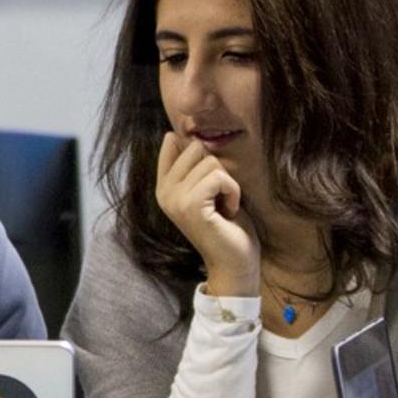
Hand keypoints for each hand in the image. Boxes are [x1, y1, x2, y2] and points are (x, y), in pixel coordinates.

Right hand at [155, 132, 259, 294]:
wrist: (233, 262)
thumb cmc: (227, 226)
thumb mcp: (207, 189)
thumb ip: (195, 166)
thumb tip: (184, 135)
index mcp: (164, 186)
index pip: (171, 143)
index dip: (198, 151)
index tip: (209, 178)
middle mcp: (163, 192)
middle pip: (195, 148)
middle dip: (217, 169)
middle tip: (218, 197)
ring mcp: (174, 199)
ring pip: (210, 162)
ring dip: (228, 183)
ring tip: (224, 206)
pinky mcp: (190, 206)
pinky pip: (219, 177)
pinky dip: (232, 192)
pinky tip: (229, 210)